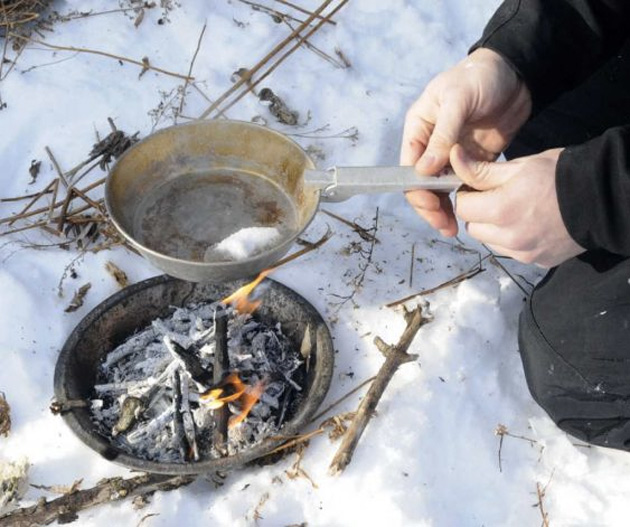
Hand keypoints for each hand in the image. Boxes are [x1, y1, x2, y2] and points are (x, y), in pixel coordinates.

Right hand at [401, 48, 531, 235]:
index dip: (416, 189)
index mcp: (419, 128)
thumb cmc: (481, 77)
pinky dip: (465, 200)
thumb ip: (443, 136)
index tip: (430, 205)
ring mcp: (453, 153)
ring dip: (445, 208)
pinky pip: (464, 185)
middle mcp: (432, 144)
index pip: (409, 166)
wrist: (518, 72)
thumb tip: (424, 171)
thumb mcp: (458, 101)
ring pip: (442, 188)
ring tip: (453, 229)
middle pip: (423, 183)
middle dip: (430, 206)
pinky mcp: (474, 160)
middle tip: (444, 225)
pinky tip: (471, 214)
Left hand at [452, 145, 584, 266]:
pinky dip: (511, 240)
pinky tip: (528, 224)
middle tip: (496, 197)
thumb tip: (452, 157)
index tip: (479, 186)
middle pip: (473, 228)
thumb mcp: (519, 167)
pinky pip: (509, 252)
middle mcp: (509, 238)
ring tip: (514, 211)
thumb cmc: (560, 175)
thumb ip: (481, 170)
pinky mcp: (535, 262)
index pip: (462, 208)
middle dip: (478, 212)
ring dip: (492, 228)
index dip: (467, 194)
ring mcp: (522, 253)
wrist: (604, 199)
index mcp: (501, 210)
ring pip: (489, 242)